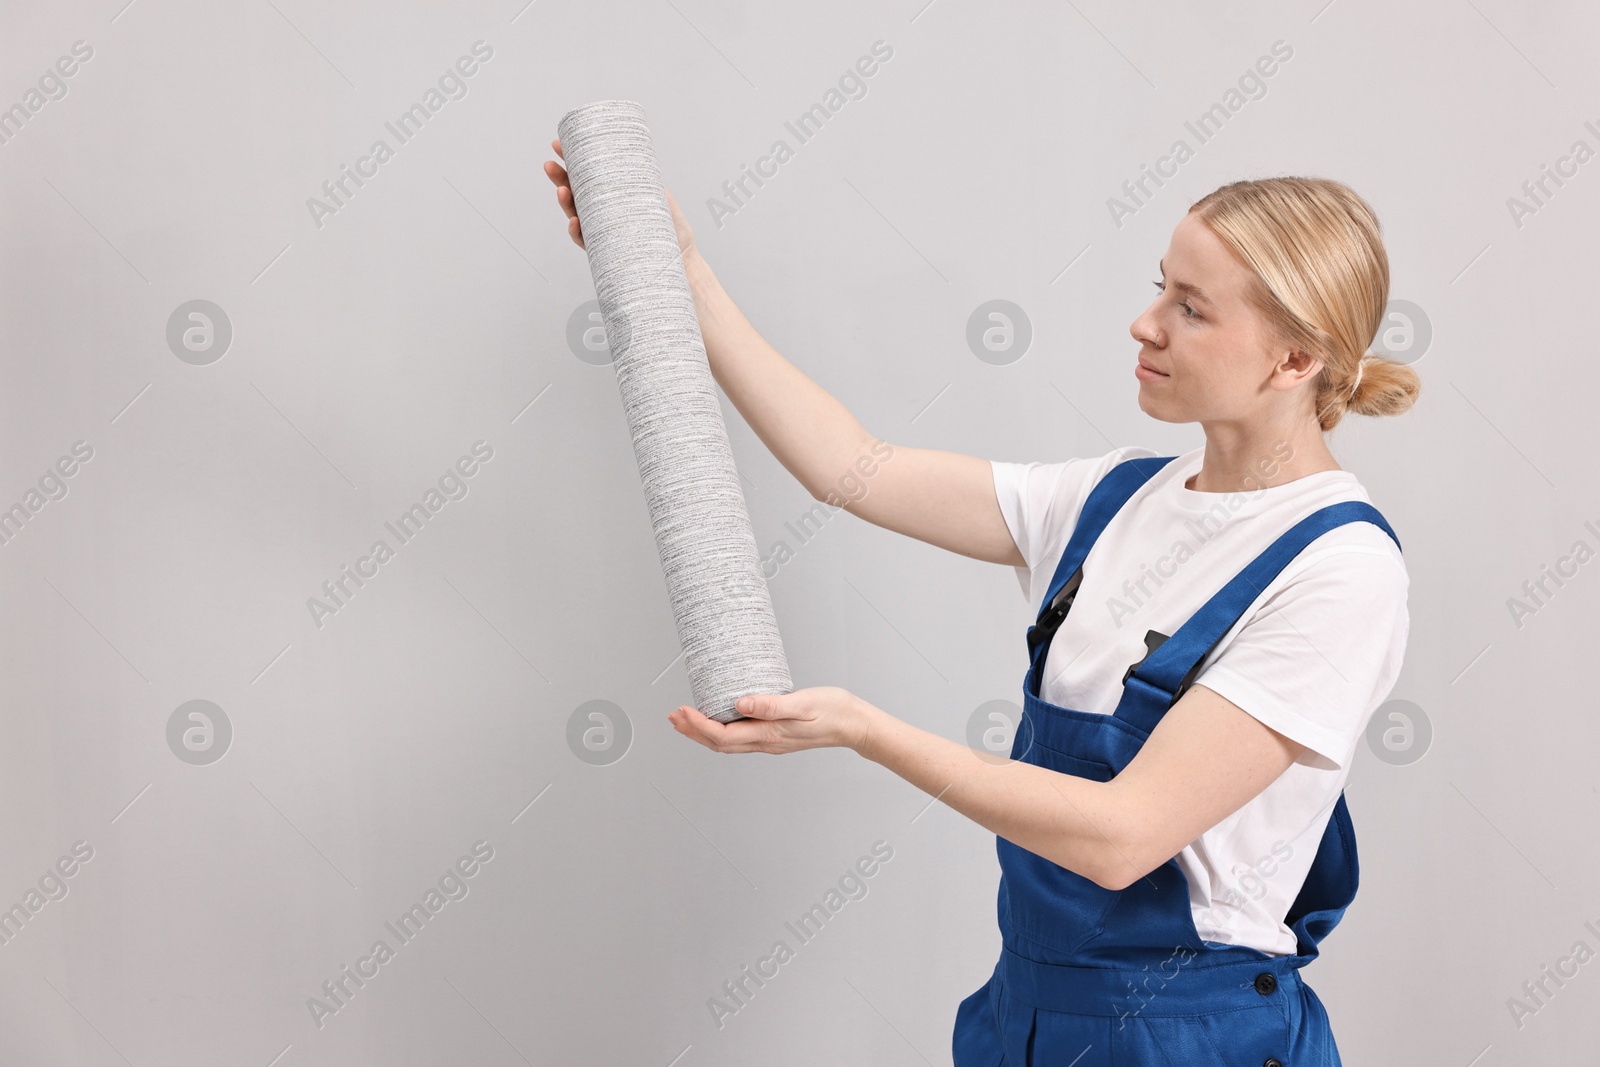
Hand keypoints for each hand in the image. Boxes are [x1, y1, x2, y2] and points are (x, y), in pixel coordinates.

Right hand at [545, 138, 696, 257]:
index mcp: (613, 198)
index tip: (558, 146)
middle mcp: (604, 215)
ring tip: (562, 191)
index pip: (588, 178)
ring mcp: (603, 233)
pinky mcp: (606, 253)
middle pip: (576, 195)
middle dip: (560, 180)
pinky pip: (586, 241)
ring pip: (576, 216)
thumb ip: (648, 182)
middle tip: (550, 166)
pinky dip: (578, 232)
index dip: (573, 162)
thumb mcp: (662, 199)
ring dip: (565, 203)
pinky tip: (575, 222)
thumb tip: (637, 162)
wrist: (684, 262)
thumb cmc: (673, 233)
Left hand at [667, 687, 874, 754]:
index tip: (682, 710)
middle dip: (692, 731)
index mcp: (768, 735)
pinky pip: (740, 737)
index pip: (722, 736)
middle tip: (673, 716)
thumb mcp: (803, 703)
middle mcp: (765, 742)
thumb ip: (772, 704)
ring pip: (728, 743)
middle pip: (719, 743)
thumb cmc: (832, 711)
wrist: (854, 724)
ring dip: (703, 732)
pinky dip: (721, 730)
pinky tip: (719, 717)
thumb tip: (741, 703)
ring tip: (686, 719)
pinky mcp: (775, 735)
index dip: (698, 726)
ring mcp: (770, 741)